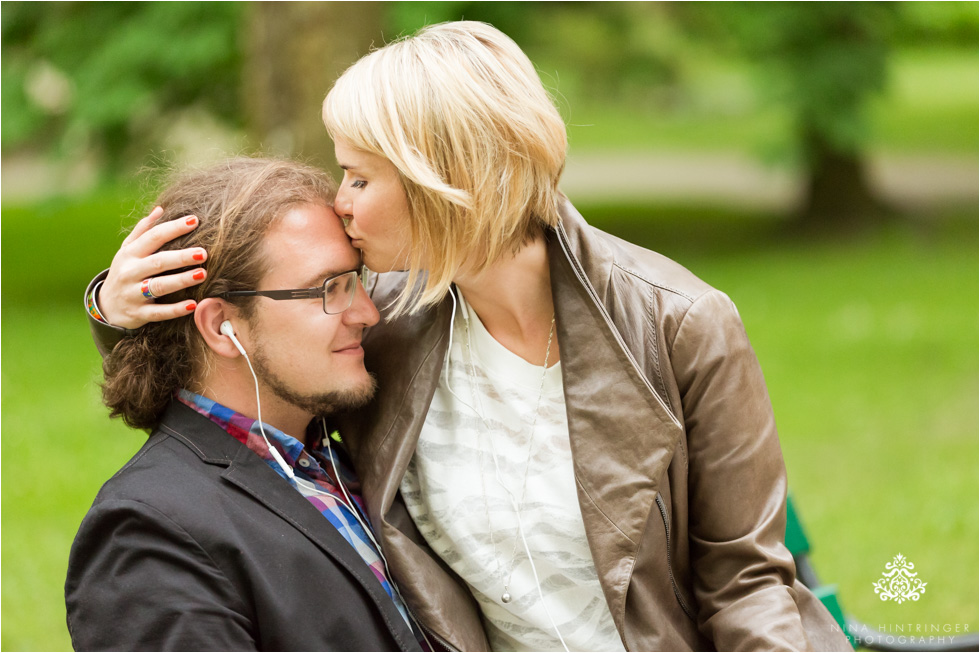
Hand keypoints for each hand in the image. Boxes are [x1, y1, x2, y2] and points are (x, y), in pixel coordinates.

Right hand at [100, 207, 207, 328]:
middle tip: (203, 253)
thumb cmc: (125, 272)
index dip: (173, 228)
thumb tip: (160, 209)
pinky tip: (193, 304)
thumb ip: (143, 231)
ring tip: (202, 274)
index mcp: (130, 254)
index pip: (153, 237)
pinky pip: (158, 312)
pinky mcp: (138, 314)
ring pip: (158, 286)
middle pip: (158, 262)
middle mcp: (130, 272)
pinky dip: (175, 309)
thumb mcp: (128, 251)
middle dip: (181, 257)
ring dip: (181, 280)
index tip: (195, 221)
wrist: (106, 307)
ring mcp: (133, 294)